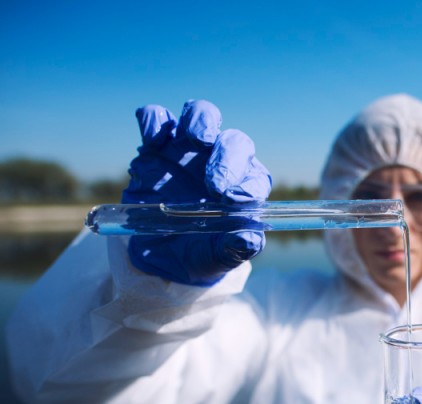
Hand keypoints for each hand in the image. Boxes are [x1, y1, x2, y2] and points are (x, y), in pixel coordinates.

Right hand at [122, 100, 271, 285]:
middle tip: (216, 186)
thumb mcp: (214, 258)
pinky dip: (155, 120)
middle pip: (235, 142)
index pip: (256, 178)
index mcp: (243, 188)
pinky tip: (154, 140)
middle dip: (228, 158)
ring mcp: (188, 149)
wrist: (156, 253)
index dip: (249, 186)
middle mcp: (220, 162)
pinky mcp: (156, 146)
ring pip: (202, 115)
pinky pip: (156, 118)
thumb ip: (233, 249)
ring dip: (202, 121)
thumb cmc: (197, 252)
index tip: (235, 202)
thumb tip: (250, 239)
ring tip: (197, 138)